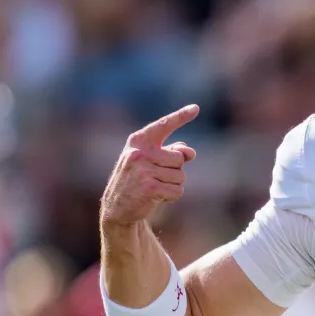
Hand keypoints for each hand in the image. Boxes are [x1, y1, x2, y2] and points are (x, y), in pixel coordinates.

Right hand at [100, 105, 198, 226]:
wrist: (118, 207)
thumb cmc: (139, 179)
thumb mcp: (150, 161)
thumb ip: (171, 151)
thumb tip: (189, 152)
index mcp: (138, 141)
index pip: (164, 125)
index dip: (181, 116)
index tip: (196, 108)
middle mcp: (139, 153)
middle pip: (179, 159)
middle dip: (174, 171)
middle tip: (156, 178)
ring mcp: (143, 170)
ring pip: (181, 176)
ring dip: (173, 185)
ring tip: (155, 187)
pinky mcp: (149, 188)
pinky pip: (178, 191)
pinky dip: (172, 196)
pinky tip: (157, 197)